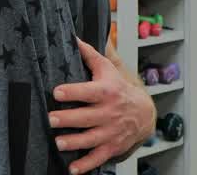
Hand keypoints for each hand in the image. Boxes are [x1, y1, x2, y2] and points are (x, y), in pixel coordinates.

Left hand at [49, 39, 155, 174]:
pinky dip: (86, 165)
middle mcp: (109, 112)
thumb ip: (89, 54)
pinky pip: (98, 157)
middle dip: (68, 119)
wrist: (145, 113)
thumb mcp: (107, 69)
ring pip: (91, 139)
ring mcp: (111, 132)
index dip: (73, 92)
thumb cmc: (119, 88)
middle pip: (87, 117)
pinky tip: (71, 169)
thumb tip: (72, 36)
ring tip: (58, 142)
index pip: (88, 91)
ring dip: (74, 142)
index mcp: (106, 92)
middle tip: (50, 119)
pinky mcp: (112, 147)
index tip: (56, 92)